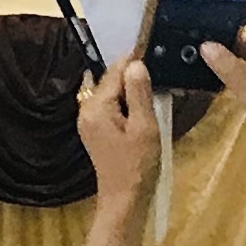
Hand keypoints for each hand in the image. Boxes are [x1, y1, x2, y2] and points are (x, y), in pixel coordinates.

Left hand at [75, 55, 160, 245]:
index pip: (114, 72)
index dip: (134, 59)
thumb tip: (135, 64)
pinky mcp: (96, 131)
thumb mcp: (144, 127)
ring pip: (111, 94)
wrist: (124, 199)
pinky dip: (126, 102)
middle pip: (110, 81)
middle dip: (132, 74)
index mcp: (96, 107)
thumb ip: (139, 94)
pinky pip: (111, 107)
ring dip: (130, 88)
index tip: (153, 47)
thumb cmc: (137, 165)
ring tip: (156, 83)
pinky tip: (144, 104)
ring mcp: (89, 121)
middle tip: (159, 66)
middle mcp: (86, 110)